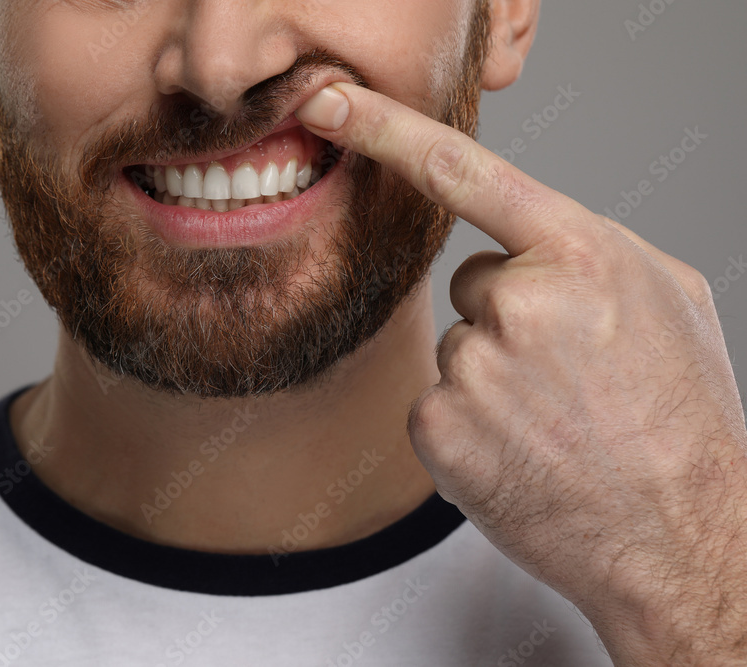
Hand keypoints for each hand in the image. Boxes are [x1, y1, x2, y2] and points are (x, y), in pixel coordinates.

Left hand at [296, 82, 746, 664]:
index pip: (463, 171)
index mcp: (578, 255)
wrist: (679, 536)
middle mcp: (517, 302)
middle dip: (509, 319)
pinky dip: (469, 425)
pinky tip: (522, 451)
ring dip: (493, 378)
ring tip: (554, 420)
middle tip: (567, 376)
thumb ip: (590, 250)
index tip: (330, 103)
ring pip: (458, 348)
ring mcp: (471, 368)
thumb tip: (529, 246)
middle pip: (472, 284)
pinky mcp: (438, 428)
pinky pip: (436, 402)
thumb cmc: (682, 419)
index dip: (385, 128)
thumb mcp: (671, 298)